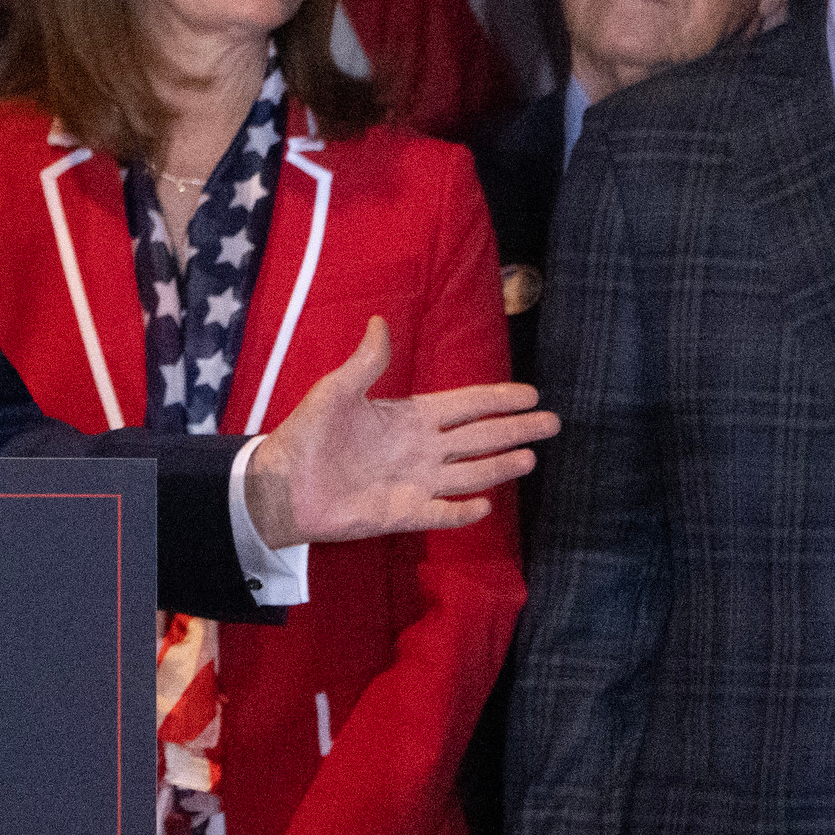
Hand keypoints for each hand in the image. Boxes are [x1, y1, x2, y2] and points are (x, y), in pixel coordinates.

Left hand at [246, 319, 553, 549]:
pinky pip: (440, 512)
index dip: (497, 398)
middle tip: (552, 423)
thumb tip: (379, 321)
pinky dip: (462, 511)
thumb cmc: (307, 434)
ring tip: (531, 458)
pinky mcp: (402, 513)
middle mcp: (421, 449)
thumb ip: (365, 362)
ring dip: (499, 466)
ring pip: (470, 473)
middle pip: (479, 437)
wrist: (282, 484)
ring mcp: (415, 482)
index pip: (464, 405)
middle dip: (515, 429)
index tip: (531, 393)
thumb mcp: (335, 390)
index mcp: (408, 417)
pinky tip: (486, 505)